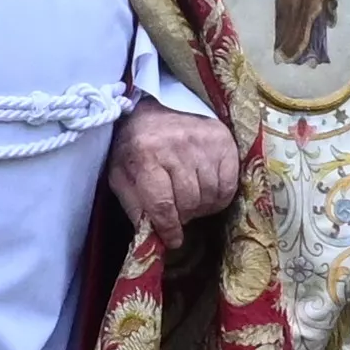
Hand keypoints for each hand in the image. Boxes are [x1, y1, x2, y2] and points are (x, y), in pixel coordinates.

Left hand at [106, 105, 239, 238]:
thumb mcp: (121, 173)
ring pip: (210, 195)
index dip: (169, 228)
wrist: (156, 109)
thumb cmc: (136, 146)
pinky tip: (206, 192)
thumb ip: (132, 204)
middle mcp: (175, 145)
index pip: (161, 203)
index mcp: (144, 153)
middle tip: (178, 213)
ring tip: (190, 200)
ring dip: (201, 207)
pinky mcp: (223, 140)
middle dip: (184, 216)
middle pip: (189, 201)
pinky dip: (219, 197)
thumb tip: (149, 235)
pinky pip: (228, 186)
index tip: (173, 240)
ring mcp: (202, 142)